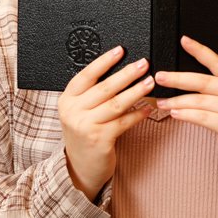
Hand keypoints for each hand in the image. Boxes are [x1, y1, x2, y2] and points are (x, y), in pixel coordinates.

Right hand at [58, 46, 154, 201]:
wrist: (80, 166)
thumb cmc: (84, 132)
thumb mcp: (79, 111)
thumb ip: (91, 93)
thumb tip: (119, 70)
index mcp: (67, 99)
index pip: (86, 75)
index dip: (104, 61)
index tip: (120, 50)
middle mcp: (73, 112)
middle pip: (104, 88)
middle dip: (126, 74)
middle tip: (143, 64)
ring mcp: (86, 127)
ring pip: (115, 104)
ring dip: (135, 91)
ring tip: (150, 82)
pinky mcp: (100, 140)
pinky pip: (123, 122)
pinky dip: (137, 114)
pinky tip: (148, 107)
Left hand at [154, 35, 217, 215]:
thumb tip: (184, 79)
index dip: (200, 50)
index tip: (183, 40)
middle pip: (204, 81)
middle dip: (178, 78)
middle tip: (160, 76)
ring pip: (200, 100)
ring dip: (176, 101)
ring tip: (161, 101)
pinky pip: (202, 117)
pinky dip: (185, 114)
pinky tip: (174, 114)